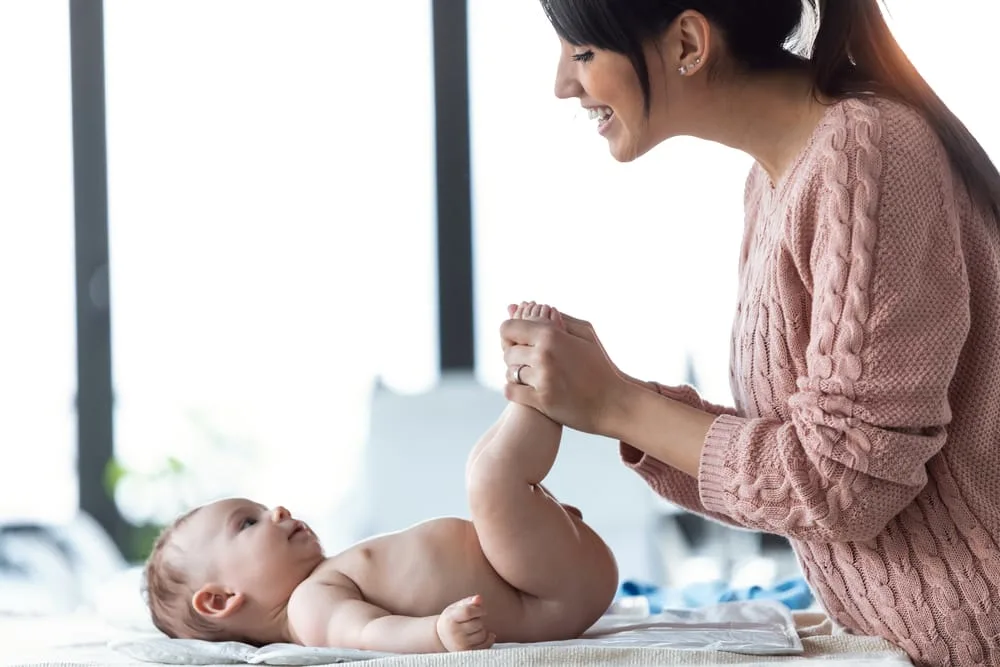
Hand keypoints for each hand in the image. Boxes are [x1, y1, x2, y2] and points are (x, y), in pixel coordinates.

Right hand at [436, 595, 494, 651]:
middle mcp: (454, 634)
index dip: (478, 609)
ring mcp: (461, 645)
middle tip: (473, 620)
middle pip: (477, 623)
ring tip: (474, 628)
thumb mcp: (456, 607)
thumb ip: (469, 601)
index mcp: (450, 619)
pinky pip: (486, 645)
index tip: (480, 609)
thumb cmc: (452, 619)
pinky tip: (485, 635)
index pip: (468, 612)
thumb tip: (479, 598)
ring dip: (482, 629)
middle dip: (479, 619)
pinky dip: (489, 639)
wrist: (442, 638)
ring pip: (482, 634)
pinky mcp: (468, 652)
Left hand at [500, 304, 632, 435]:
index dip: (510, 334)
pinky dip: (514, 390)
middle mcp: (544, 355)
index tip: (518, 341)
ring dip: (516, 374)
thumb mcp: (586, 335)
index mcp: (552, 335)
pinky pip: (510, 391)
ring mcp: (542, 379)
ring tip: (530, 376)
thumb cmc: (600, 366)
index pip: (508, 327)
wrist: (613, 402)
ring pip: (509, 372)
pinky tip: (526, 389)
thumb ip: (559, 320)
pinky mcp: (541, 401)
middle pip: (507, 351)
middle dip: (515, 356)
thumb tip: (536, 307)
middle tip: (527, 361)